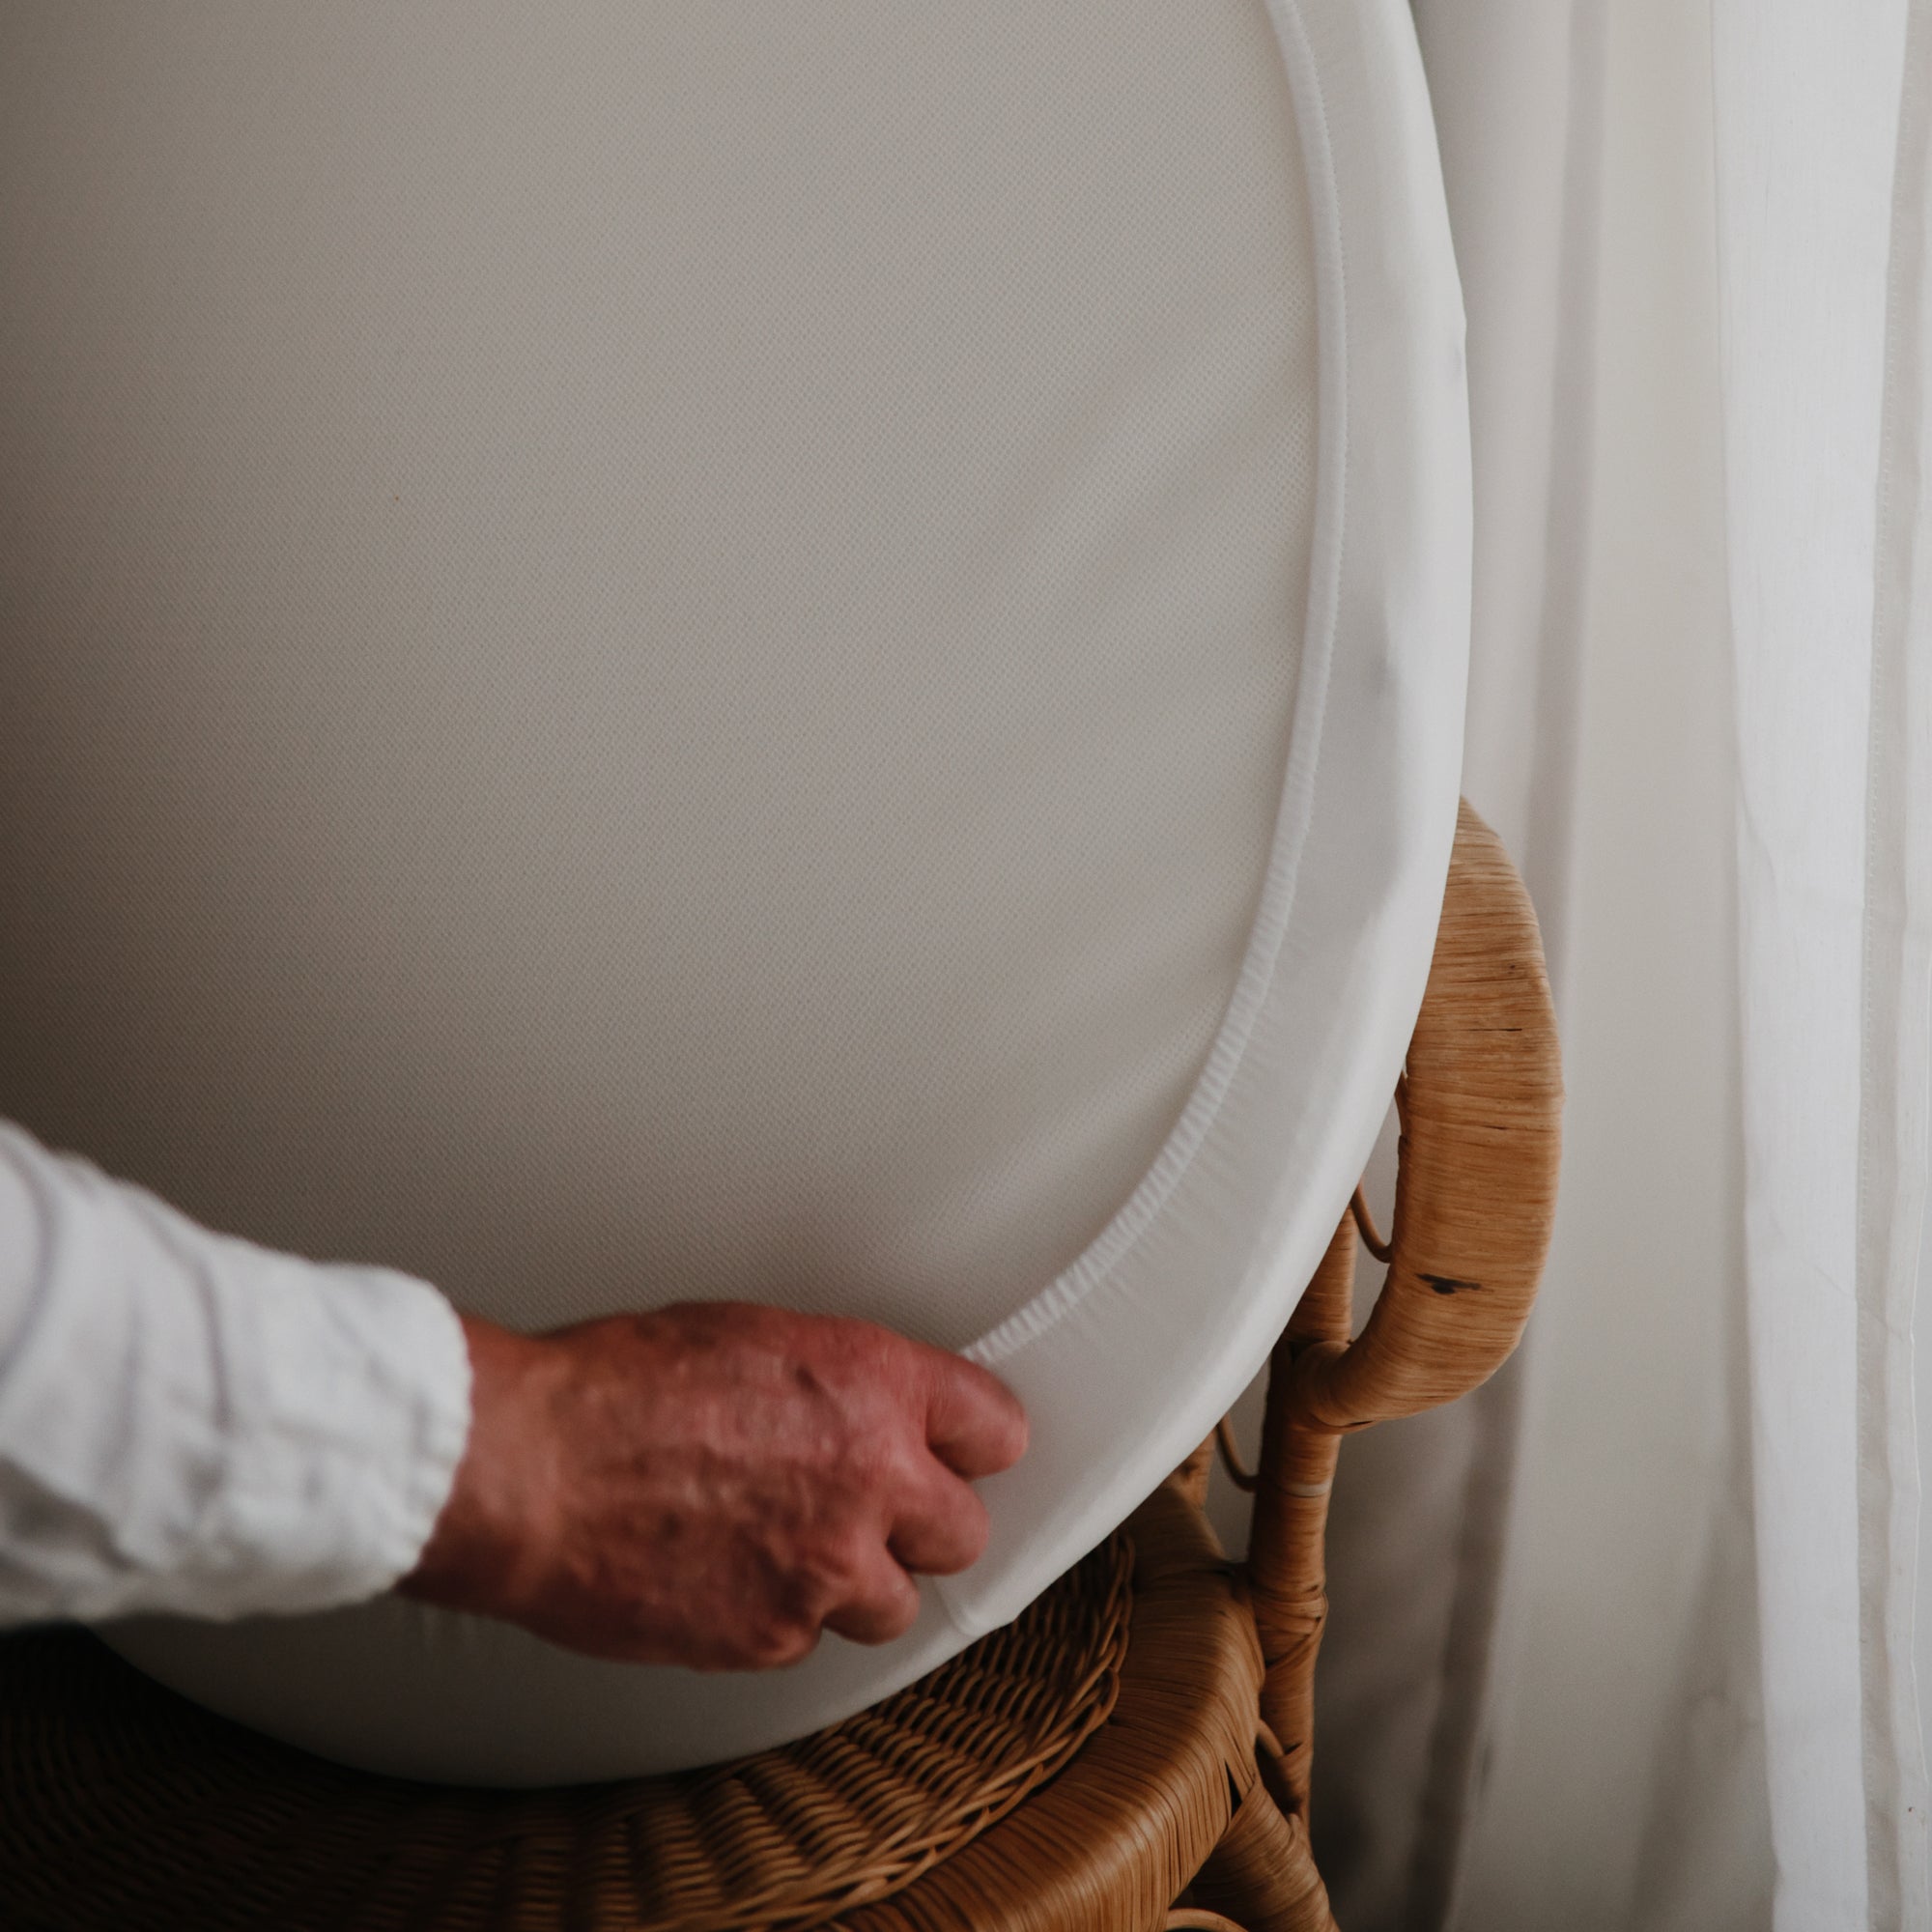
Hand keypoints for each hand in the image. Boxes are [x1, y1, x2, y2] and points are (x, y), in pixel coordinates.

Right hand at [397, 1301, 1027, 1670]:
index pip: (994, 1427)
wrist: (531, 1466)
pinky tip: (724, 1575)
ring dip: (851, 1583)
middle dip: (921, 1524)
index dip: (972, 1442)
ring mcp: (826, 1569)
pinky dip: (775, 1617)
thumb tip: (859, 1407)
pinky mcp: (772, 1638)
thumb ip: (834, 1381)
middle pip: (963, 1531)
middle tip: (869, 1510)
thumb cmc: (615, 1385)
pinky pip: (806, 1639)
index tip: (962, 1453)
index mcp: (873, 1386)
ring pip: (890, 1603)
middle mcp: (870, 1480)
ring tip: (783, 1548)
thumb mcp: (751, 1335)